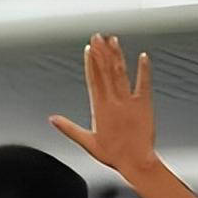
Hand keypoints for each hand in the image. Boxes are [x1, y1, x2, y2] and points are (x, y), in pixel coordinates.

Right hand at [50, 34, 155, 173]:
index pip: (93, 80)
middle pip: (105, 72)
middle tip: (98, 36)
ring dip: (117, 55)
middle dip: (101, 52)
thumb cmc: (113, 154)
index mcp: (99, 109)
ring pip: (121, 73)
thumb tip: (52, 119)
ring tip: (113, 40)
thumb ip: (68, 128)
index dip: (91, 63)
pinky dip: (143, 69)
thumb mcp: (86, 142)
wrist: (136, 161)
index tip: (89, 49)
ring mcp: (129, 101)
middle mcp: (114, 101)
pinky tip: (142, 56)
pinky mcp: (144, 103)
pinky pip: (144, 82)